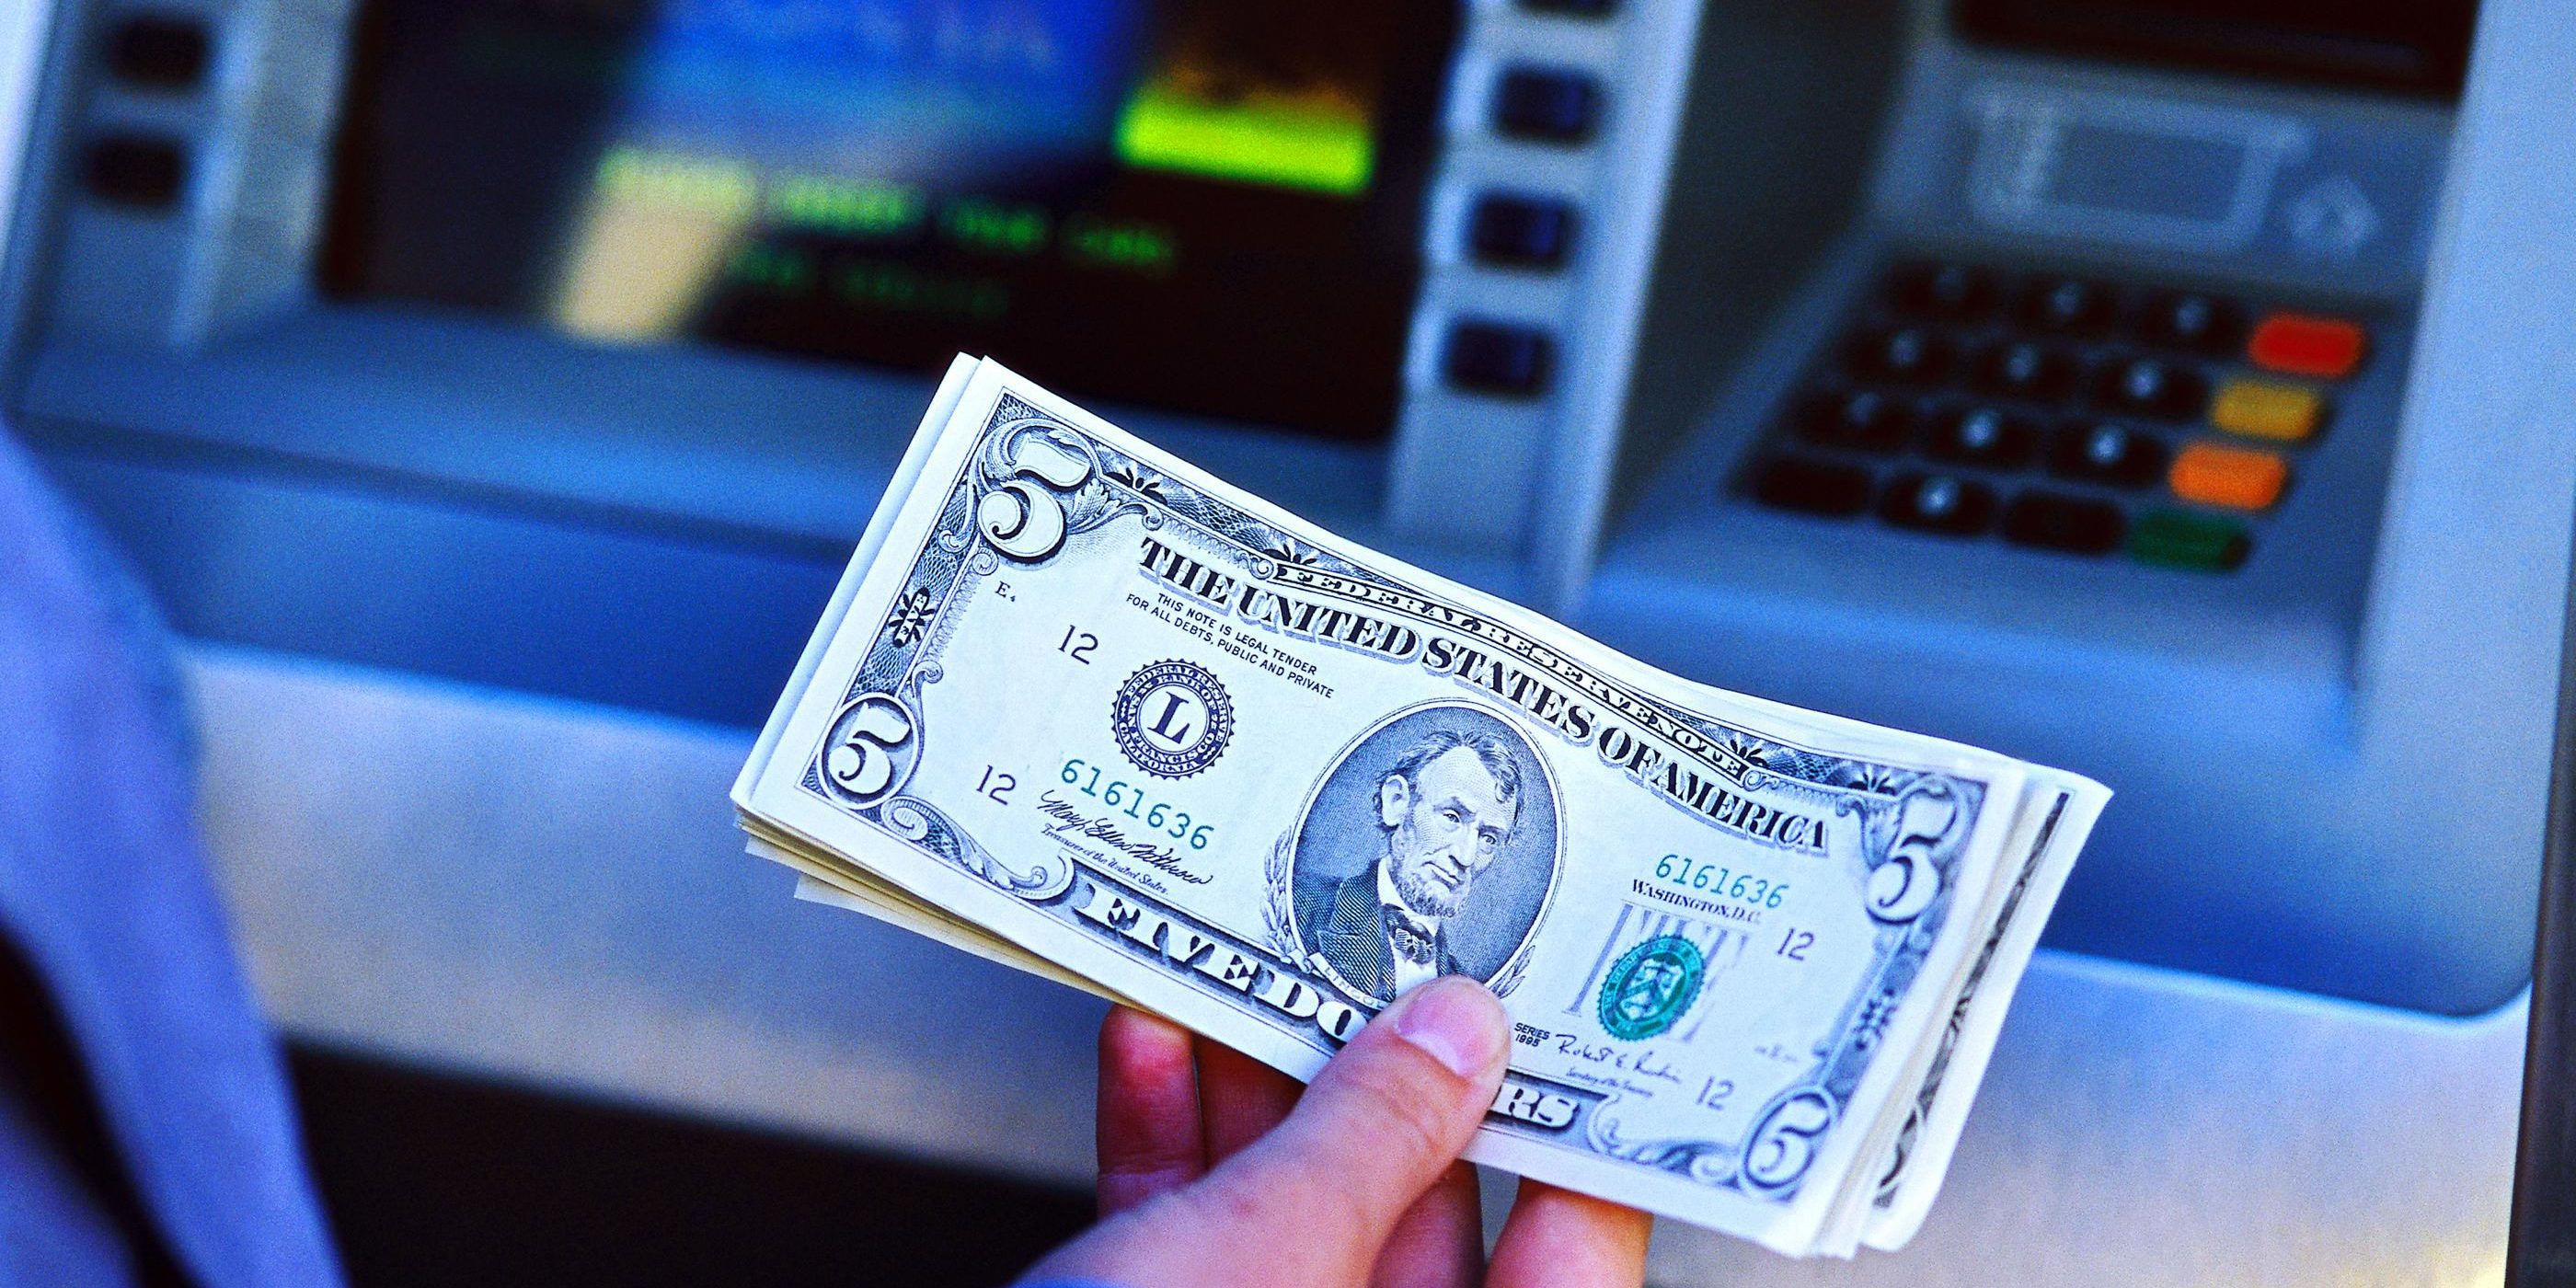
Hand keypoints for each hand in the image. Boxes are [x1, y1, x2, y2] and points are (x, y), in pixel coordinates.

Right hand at [1021, 976, 1650, 1287]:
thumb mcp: (1262, 1260)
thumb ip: (1369, 1141)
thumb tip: (1456, 1040)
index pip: (1575, 1258)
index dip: (1578, 1127)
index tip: (1567, 1011)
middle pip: (1428, 1235)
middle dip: (1391, 1084)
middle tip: (1387, 957)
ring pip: (1296, 1234)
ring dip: (1261, 1098)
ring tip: (1247, 975)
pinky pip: (1189, 1259)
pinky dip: (1169, 1157)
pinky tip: (1151, 1057)